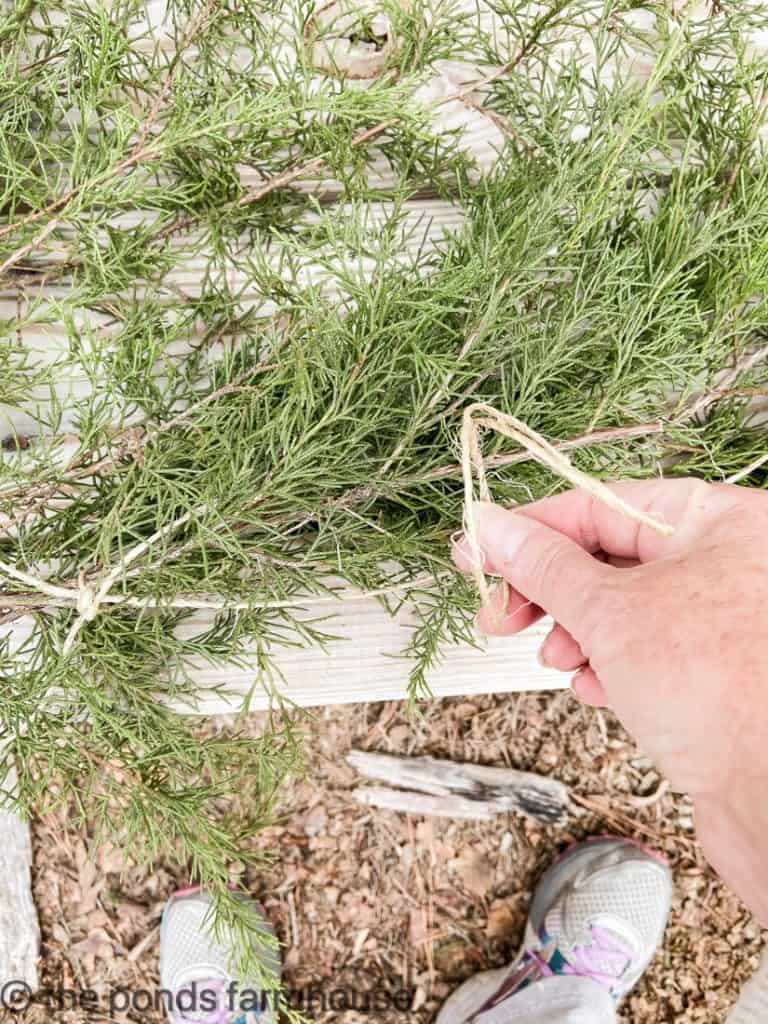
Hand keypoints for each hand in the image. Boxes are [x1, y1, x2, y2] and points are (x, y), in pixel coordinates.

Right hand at [453, 478, 767, 923]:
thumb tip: (491, 528)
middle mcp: (728, 561)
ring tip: (559, 659)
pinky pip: (645, 648)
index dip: (530, 530)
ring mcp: (723, 617)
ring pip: (623, 607)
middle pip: (609, 557)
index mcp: (720, 521)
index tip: (478, 549)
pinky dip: (610, 664)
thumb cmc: (722, 693)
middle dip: (548, 591)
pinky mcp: (714, 668)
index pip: (601, 506)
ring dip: (576, 633)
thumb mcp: (609, 613)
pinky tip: (597, 688)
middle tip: (500, 612)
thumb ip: (543, 566)